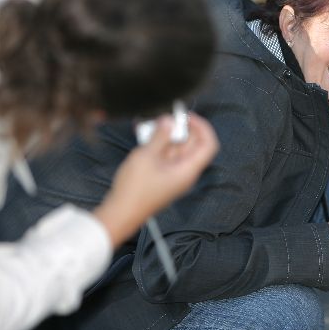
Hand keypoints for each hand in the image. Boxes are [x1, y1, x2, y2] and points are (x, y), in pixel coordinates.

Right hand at [93, 113, 217, 246]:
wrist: (120, 213)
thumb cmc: (134, 190)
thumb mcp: (147, 156)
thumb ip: (160, 136)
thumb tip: (168, 121)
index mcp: (188, 170)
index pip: (208, 145)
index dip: (202, 127)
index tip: (187, 116)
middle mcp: (185, 173)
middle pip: (192, 145)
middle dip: (180, 129)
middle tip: (164, 117)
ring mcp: (173, 175)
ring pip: (177, 149)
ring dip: (166, 135)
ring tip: (150, 124)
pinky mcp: (162, 176)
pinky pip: (165, 156)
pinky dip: (158, 144)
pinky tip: (144, 135)